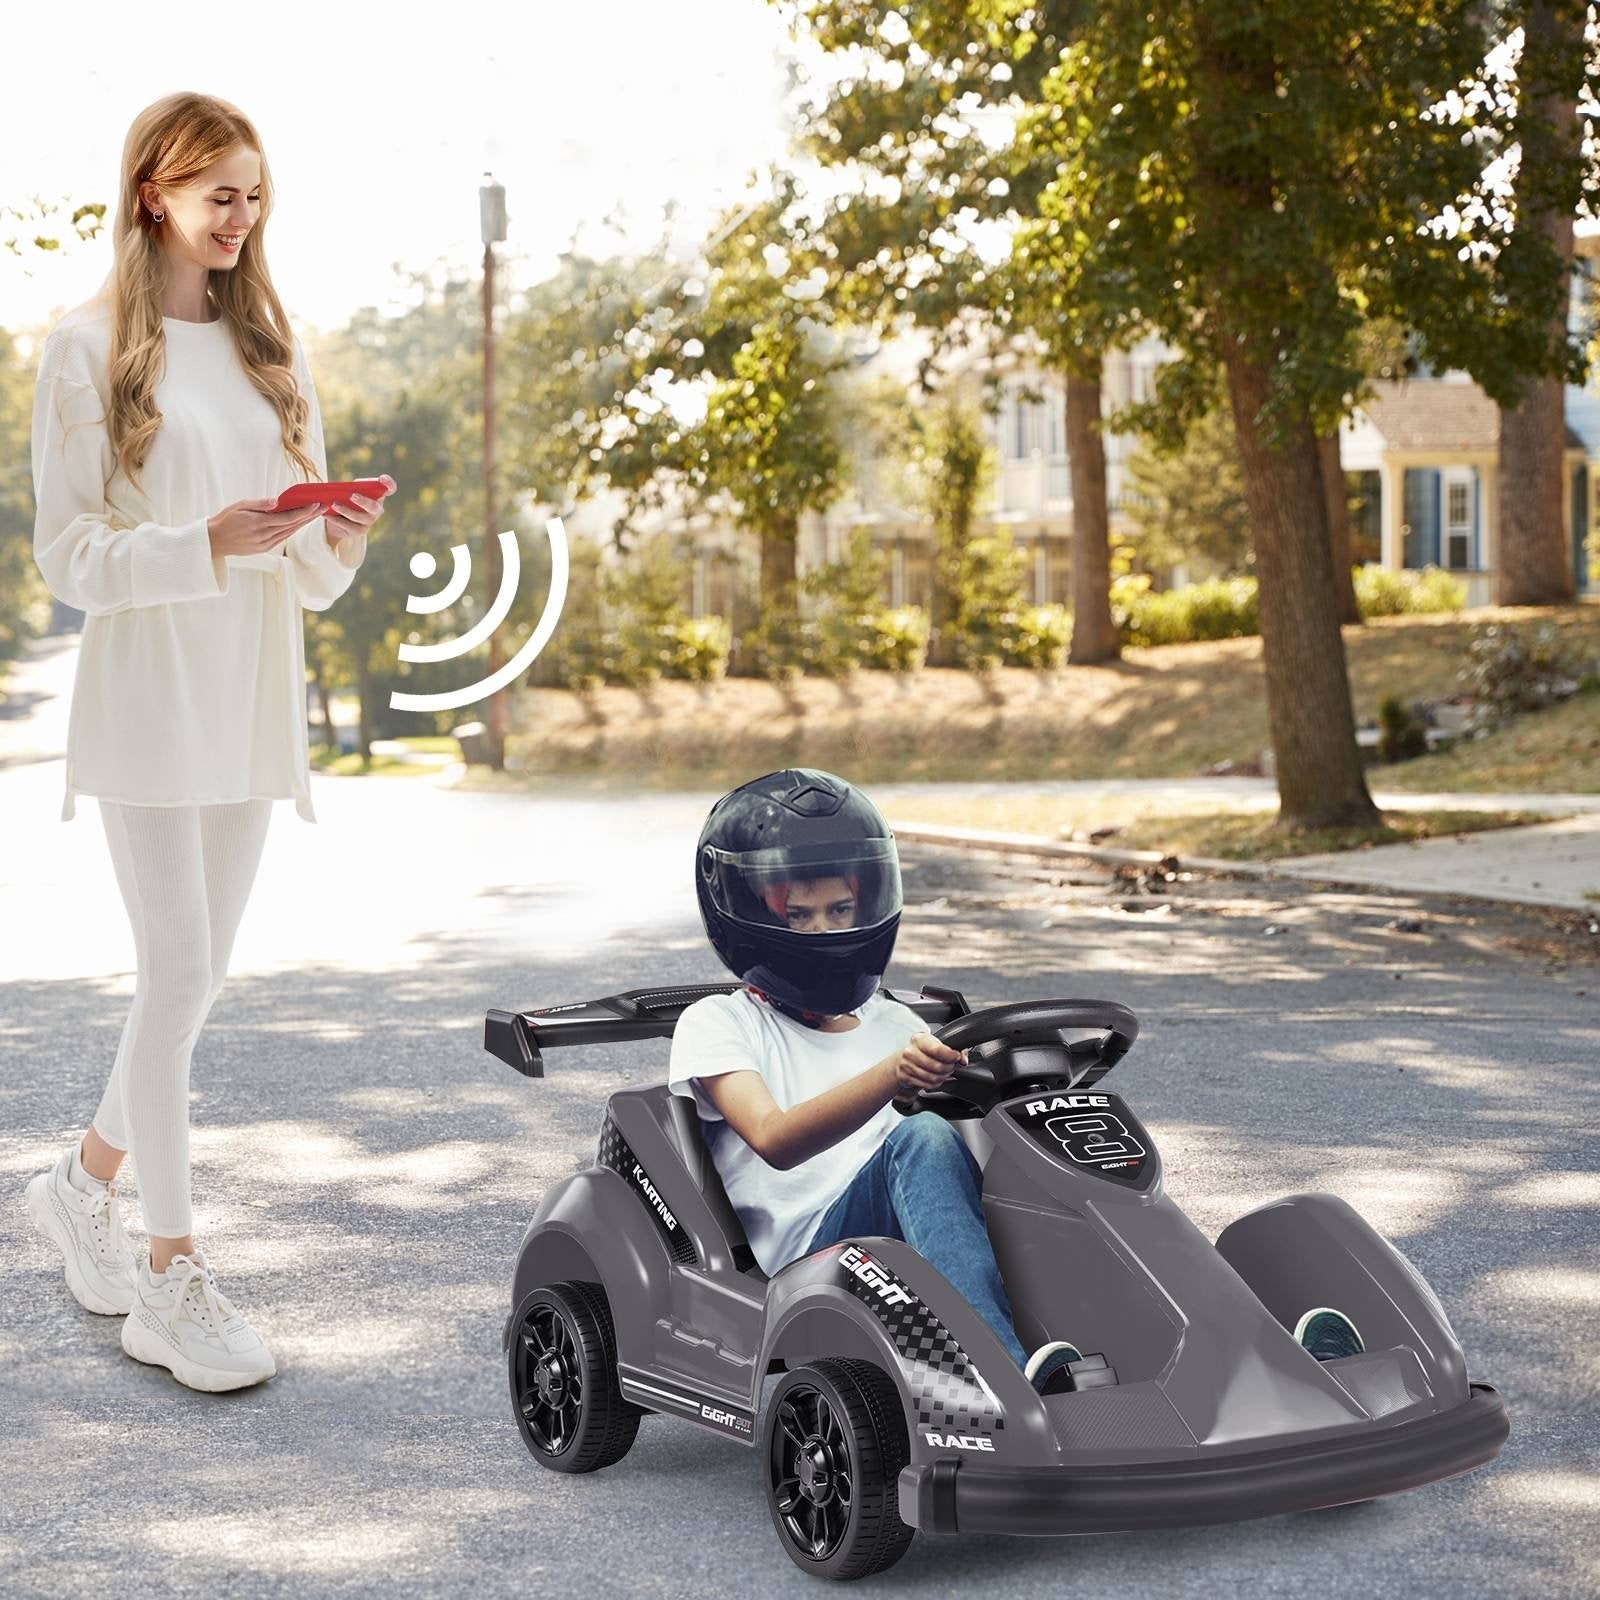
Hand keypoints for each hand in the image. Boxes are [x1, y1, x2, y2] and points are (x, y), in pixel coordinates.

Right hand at [207, 498, 323, 557]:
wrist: (215, 541)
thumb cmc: (226, 519)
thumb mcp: (240, 506)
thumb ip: (260, 504)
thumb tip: (277, 501)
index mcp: (258, 523)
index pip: (287, 517)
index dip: (304, 512)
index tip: (316, 504)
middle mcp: (264, 536)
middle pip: (293, 525)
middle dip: (310, 516)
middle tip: (324, 507)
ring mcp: (265, 544)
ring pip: (289, 532)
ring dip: (304, 523)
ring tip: (316, 514)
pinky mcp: (264, 548)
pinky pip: (283, 537)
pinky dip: (293, 529)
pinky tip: (301, 522)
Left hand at [320, 473, 395, 544]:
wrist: (339, 520)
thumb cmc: (345, 499)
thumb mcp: (348, 490)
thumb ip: (350, 487)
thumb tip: (342, 489)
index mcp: (378, 495)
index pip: (390, 488)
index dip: (389, 484)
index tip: (382, 479)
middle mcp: (377, 509)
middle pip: (374, 506)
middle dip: (363, 501)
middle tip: (352, 495)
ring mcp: (369, 521)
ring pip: (358, 517)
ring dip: (345, 510)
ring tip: (334, 504)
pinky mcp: (359, 531)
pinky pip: (347, 525)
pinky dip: (335, 519)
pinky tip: (326, 514)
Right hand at [889, 1031, 967, 1097]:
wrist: (900, 1060)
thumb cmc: (922, 1051)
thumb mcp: (935, 1043)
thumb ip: (954, 1047)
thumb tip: (963, 1060)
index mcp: (919, 1040)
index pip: (937, 1049)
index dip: (950, 1055)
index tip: (956, 1057)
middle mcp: (910, 1052)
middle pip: (937, 1066)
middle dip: (949, 1068)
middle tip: (952, 1066)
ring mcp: (906, 1066)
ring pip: (933, 1077)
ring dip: (943, 1077)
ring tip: (945, 1072)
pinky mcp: (905, 1078)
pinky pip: (927, 1085)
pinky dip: (935, 1083)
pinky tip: (936, 1078)